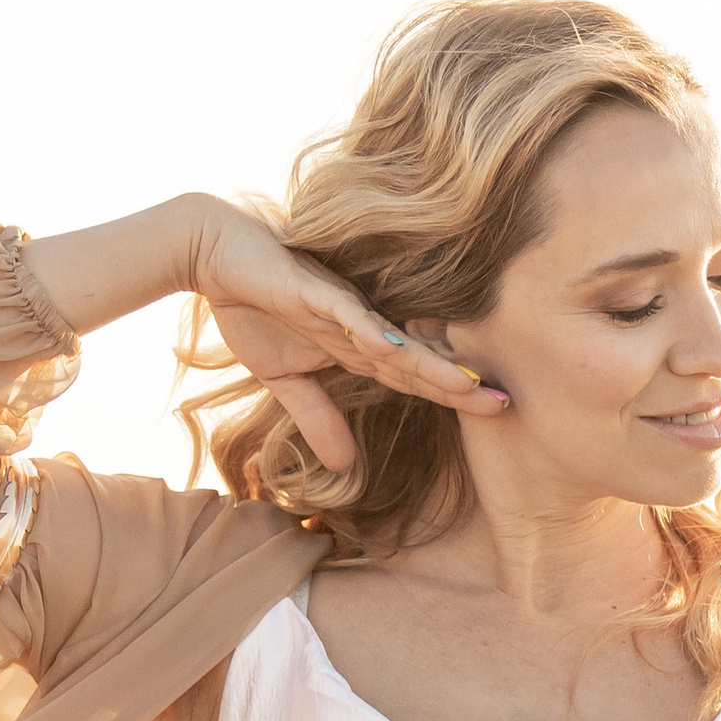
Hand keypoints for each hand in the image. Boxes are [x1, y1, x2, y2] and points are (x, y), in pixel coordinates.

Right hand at [184, 196, 502, 469]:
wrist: (215, 254)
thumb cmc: (254, 306)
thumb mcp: (284, 378)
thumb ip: (317, 416)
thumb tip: (342, 466)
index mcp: (359, 344)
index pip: (414, 377)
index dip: (453, 395)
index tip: (498, 410)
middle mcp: (362, 324)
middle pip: (417, 361)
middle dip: (458, 383)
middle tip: (505, 403)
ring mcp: (340, 306)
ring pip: (391, 338)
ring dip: (427, 362)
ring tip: (465, 384)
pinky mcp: (311, 290)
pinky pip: (343, 312)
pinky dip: (366, 329)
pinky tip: (390, 346)